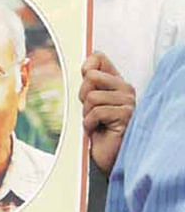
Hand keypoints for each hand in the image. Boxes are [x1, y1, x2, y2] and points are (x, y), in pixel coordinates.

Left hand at [79, 52, 134, 173]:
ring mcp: (128, 102)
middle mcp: (125, 88)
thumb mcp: (90, 102)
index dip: (85, 68)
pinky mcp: (125, 116)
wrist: (107, 154)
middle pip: (90, 76)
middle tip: (90, 110)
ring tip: (96, 122)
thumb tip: (86, 63)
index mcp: (116, 81)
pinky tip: (97, 129)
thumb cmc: (98, 128)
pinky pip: (96, 112)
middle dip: (82, 95)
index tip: (85, 85)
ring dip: (86, 113)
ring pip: (91, 97)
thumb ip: (90, 83)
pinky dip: (90, 123)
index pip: (98, 57)